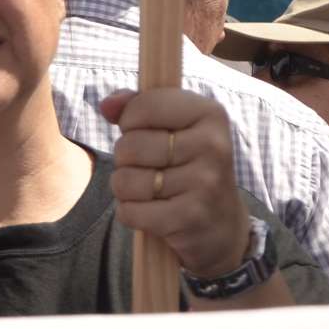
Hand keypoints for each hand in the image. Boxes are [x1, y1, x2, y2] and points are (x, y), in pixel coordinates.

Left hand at [99, 87, 252, 280]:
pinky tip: (150, 212)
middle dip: (125, 159)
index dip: (129, 121)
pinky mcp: (190, 217)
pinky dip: (130, 213)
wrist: (221, 223)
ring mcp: (204, 183)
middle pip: (129, 146)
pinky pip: (130, 211)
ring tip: (148, 190)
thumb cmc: (187, 165)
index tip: (145, 133)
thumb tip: (107, 105)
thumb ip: (136, 105)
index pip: (144, 106)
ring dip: (125, 188)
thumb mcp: (172, 126)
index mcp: (209, 113)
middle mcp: (212, 145)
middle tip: (149, 168)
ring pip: (125, 180)